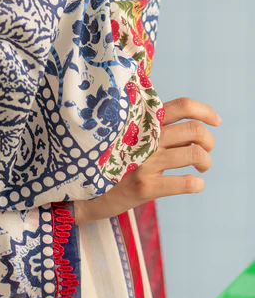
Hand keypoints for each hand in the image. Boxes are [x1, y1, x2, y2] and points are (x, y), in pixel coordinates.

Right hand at [74, 97, 220, 225]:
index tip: (216, 120)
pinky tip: (194, 184)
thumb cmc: (107, 160)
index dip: (204, 111)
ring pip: (194, 155)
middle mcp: (144, 138)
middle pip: (194, 130)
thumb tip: (185, 123)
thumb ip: (149, 126)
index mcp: (141, 122)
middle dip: (208, 141)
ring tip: (200, 168)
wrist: (80, 192)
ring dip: (205, 162)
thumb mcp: (124, 135)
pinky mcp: (144, 186)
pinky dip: (197, 184)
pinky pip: (185, 183)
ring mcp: (144, 162)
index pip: (181, 106)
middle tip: (204, 151)